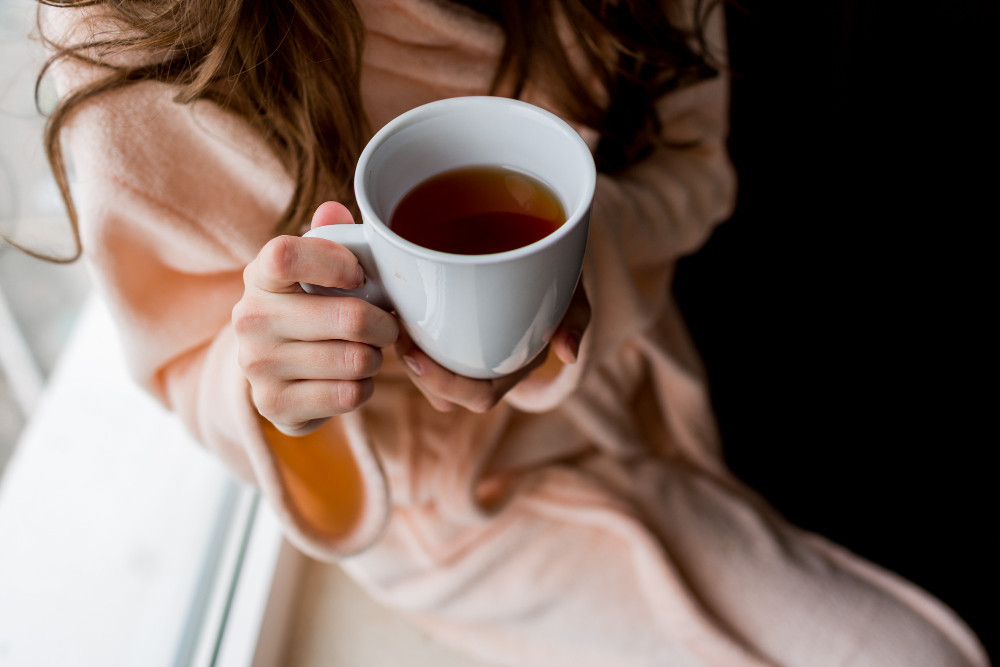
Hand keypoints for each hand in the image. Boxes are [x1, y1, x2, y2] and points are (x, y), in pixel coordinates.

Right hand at [233, 202, 399, 435]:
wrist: (276, 375)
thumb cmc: (308, 309)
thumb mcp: (314, 270)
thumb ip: (328, 237)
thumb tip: (333, 210)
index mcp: (259, 276)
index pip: (286, 255)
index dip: (335, 262)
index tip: (359, 276)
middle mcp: (250, 319)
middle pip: (350, 317)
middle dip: (385, 324)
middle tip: (387, 326)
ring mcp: (258, 366)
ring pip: (356, 359)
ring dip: (375, 358)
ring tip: (366, 352)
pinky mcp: (275, 406)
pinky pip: (349, 395)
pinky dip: (363, 388)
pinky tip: (351, 379)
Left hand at [394, 283, 589, 411]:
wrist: (539, 243)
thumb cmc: (555, 271)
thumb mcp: (571, 289)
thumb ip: (576, 318)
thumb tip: (568, 354)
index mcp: (515, 365)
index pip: (480, 396)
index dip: (446, 385)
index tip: (416, 355)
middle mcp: (489, 365)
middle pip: (446, 394)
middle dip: (417, 374)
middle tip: (399, 335)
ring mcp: (466, 349)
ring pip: (428, 374)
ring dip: (407, 355)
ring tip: (394, 319)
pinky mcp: (446, 328)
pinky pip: (421, 344)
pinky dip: (406, 332)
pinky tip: (394, 304)